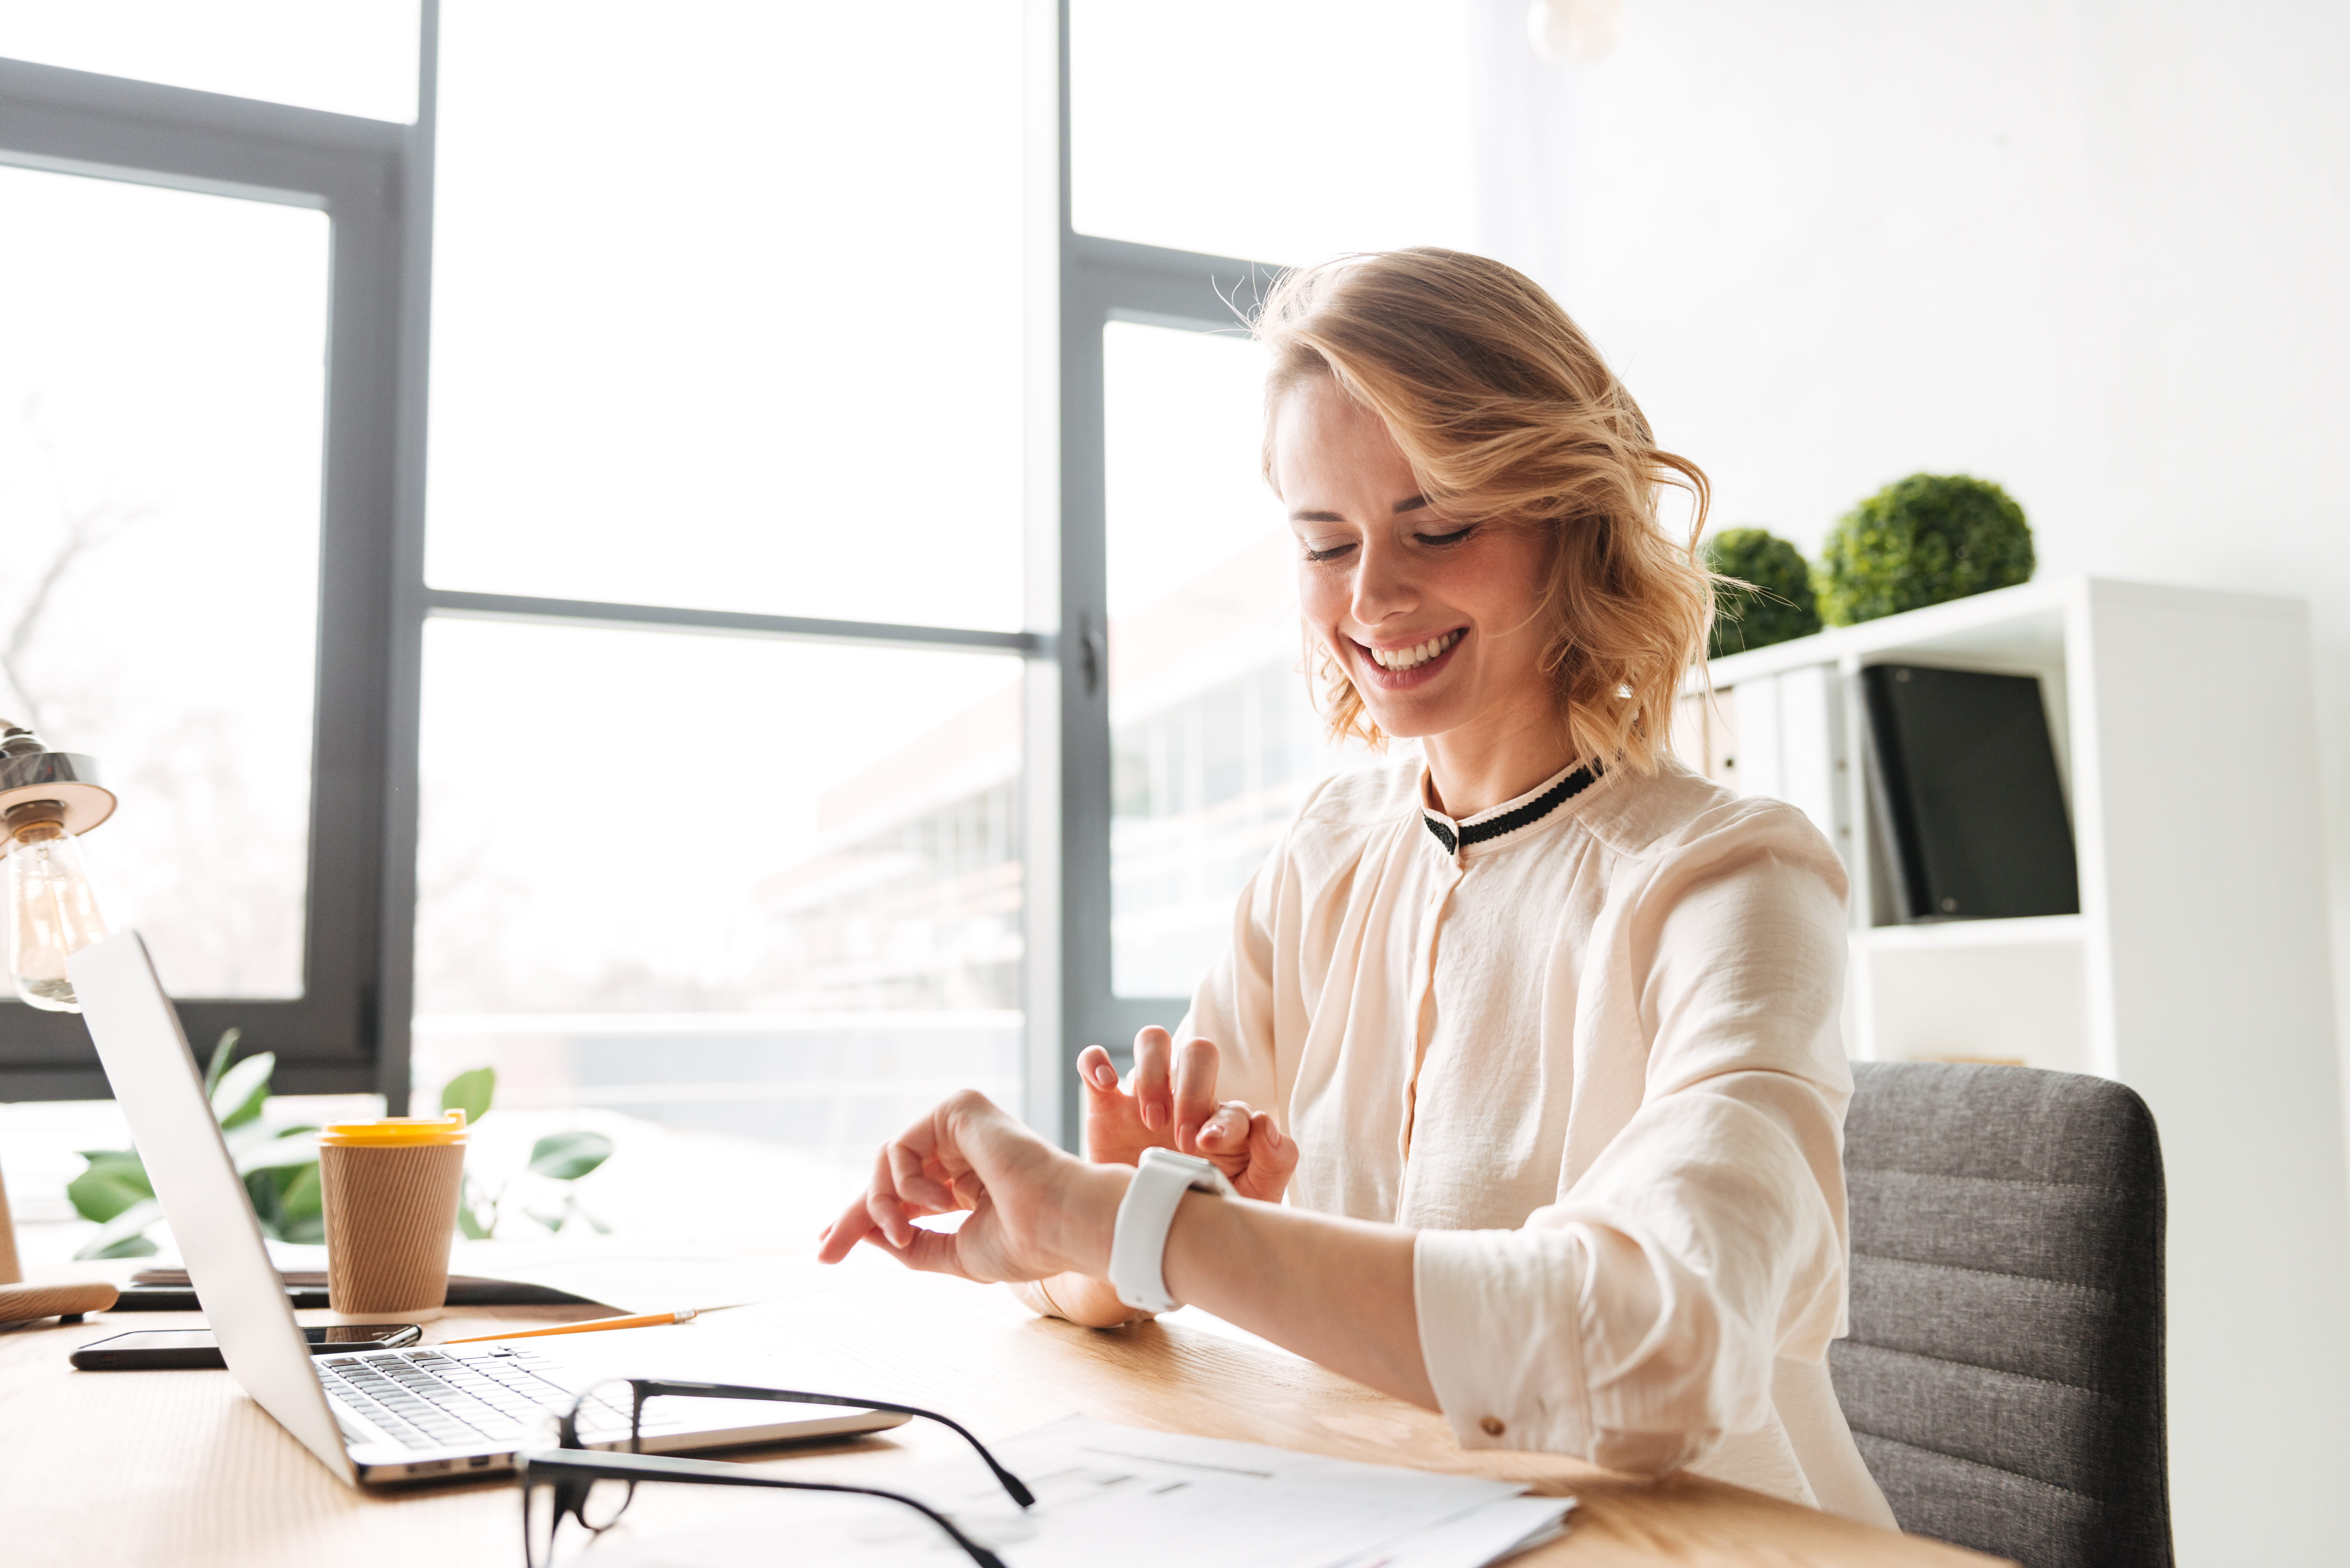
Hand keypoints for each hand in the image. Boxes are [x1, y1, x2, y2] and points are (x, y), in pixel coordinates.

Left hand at [816, 1090, 1124, 1282]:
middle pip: (888, 1175)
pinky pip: (901, 1146)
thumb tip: (868, 1233)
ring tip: (900, 1233)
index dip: (866, 1218)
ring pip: (887, 1161)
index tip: (828, 1245)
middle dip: (855, 1213)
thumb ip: (912, 1244)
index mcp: (967, 1183)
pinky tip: (939, 1200)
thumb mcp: (953, 1254)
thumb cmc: (1025, 1242)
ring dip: (881, 1203)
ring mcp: (961, 1128)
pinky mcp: (959, 1108)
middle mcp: (962, 1151)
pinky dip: (906, 1182)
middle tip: (824, 1249)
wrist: (1060, 1223)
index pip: (905, 1195)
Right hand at [1079, 1028, 1298, 1203]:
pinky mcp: (1105, 1108)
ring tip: (1151, 1120)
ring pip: (1152, 1042)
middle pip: (1199, 1052)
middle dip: (1193, 1090)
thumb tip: (1266, 1123)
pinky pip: (1095, 1062)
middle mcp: (1187, 1102)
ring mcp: (1145, 1100)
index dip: (1224, 1120)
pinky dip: (1096, 1061)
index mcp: (1225, 1125)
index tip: (1205, 1147)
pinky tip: (1105, 1083)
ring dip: (1153, 1074)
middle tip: (1182, 1139)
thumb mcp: (1249, 1199)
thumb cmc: (1202, 1215)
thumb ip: (1276, 1162)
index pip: (1234, 1104)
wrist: (1146, 1241)